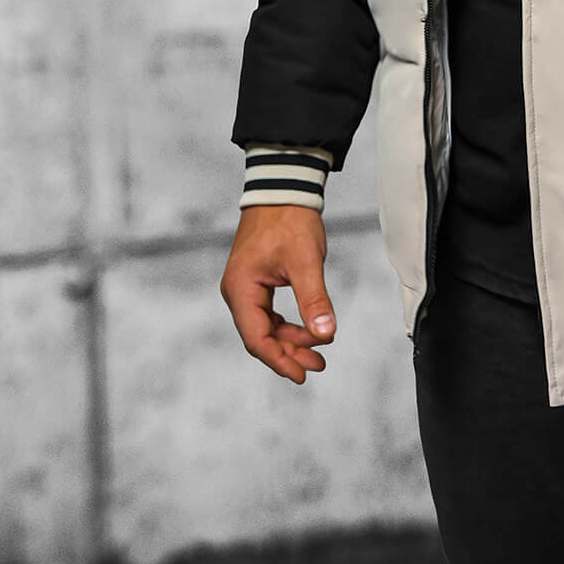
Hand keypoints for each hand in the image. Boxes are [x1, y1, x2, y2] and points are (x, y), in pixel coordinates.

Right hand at [219, 205, 337, 383]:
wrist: (283, 188)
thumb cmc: (290, 220)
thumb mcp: (306, 262)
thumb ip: (314, 300)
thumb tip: (325, 334)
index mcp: (241, 289)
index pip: (257, 338)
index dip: (280, 360)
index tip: (303, 374)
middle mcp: (237, 291)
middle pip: (260, 336)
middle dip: (289, 353)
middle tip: (318, 365)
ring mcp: (246, 287)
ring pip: (266, 327)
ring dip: (291, 340)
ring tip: (319, 353)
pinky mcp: (257, 281)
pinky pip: (269, 314)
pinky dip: (289, 325)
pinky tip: (309, 331)